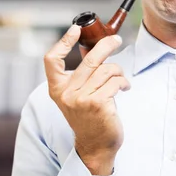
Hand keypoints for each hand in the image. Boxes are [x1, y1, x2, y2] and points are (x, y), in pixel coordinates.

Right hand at [44, 25, 129, 175]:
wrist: (95, 146)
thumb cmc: (89, 118)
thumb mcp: (76, 96)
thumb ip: (81, 77)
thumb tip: (97, 48)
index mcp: (58, 89)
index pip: (51, 60)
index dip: (62, 42)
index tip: (75, 30)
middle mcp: (67, 93)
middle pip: (89, 59)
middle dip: (106, 45)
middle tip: (116, 40)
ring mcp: (82, 99)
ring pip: (106, 70)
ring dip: (119, 72)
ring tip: (121, 80)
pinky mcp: (98, 104)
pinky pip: (115, 82)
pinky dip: (123, 83)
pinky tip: (124, 88)